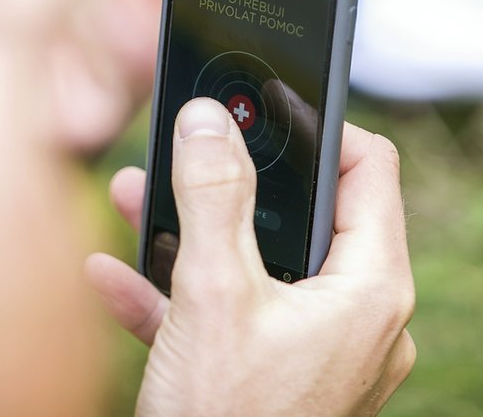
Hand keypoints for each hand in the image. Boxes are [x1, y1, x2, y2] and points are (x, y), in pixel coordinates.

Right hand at [86, 98, 415, 415]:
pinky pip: (232, 319)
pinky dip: (181, 296)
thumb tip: (209, 117)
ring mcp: (317, 354)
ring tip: (134, 200)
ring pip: (256, 268)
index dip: (323, 126)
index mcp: (368, 289)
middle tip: (186, 151)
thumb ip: (215, 196)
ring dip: (192, 236)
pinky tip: (113, 277)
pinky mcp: (276, 380)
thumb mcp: (215, 297)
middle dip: (229, 184)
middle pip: (301, 218)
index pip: (369, 170)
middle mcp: (355, 319)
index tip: (268, 103)